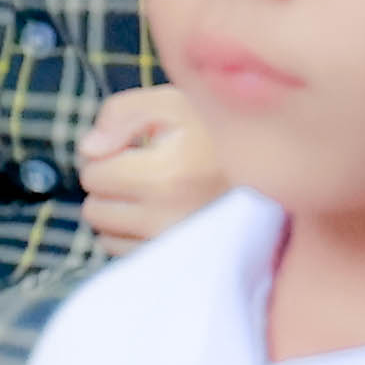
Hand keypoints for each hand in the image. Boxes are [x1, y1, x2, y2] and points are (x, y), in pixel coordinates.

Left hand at [72, 87, 225, 251]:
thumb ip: (122, 113)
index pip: (93, 174)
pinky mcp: (179, 262)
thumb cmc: (217, 132)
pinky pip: (126, 254)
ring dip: (118, 215)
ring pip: (105, 236)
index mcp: (165, 174)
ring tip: (151, 195)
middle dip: (109, 188)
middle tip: (142, 172)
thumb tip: (88, 150)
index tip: (135, 150)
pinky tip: (157, 215)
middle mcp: (167, 216)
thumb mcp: (173, 102)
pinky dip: (131, 235)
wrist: (276, 167)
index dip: (107, 155)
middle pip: (94, 209)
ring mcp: (174, 244)